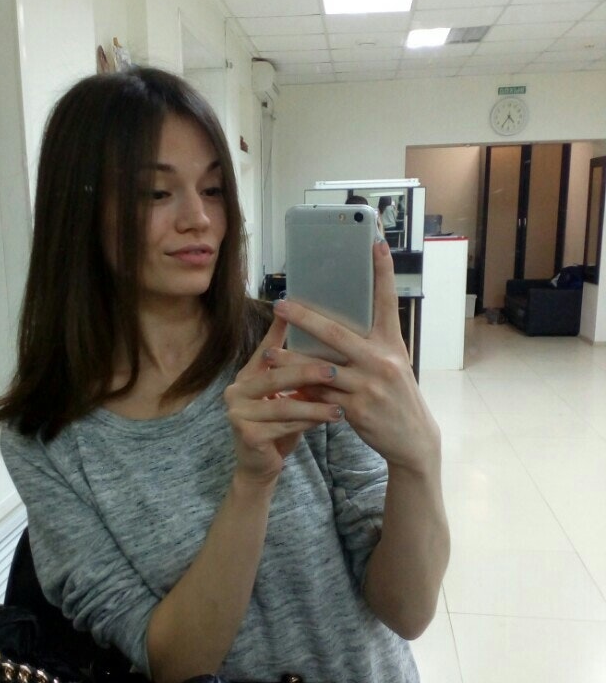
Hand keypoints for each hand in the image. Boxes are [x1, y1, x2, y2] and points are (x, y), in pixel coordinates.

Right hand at [223, 315, 344, 484]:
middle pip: (276, 376)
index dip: (278, 331)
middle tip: (334, 370)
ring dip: (315, 405)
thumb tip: (325, 348)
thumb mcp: (287, 397)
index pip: (265, 350)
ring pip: (284, 405)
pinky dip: (309, 422)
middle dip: (307, 372)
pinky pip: (284, 425)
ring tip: (340, 406)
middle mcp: (236, 391)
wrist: (260, 466)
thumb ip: (295, 377)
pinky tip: (327, 420)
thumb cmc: (278, 427)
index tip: (294, 310)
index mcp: (246, 376)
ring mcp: (238, 413)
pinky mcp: (247, 434)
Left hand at [271, 241, 439, 473]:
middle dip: (305, 318)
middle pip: (337, 333)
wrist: (413, 439)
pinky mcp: (357, 409)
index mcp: (392, 344)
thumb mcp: (393, 364)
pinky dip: (303, 393)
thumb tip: (334, 327)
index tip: (376, 243)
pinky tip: (285, 391)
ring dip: (291, 361)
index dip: (382, 272)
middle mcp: (382, 360)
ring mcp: (369, 385)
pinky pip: (321, 397)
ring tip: (269, 354)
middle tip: (282, 304)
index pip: (387, 301)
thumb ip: (369, 345)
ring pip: (321, 368)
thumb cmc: (397, 396)